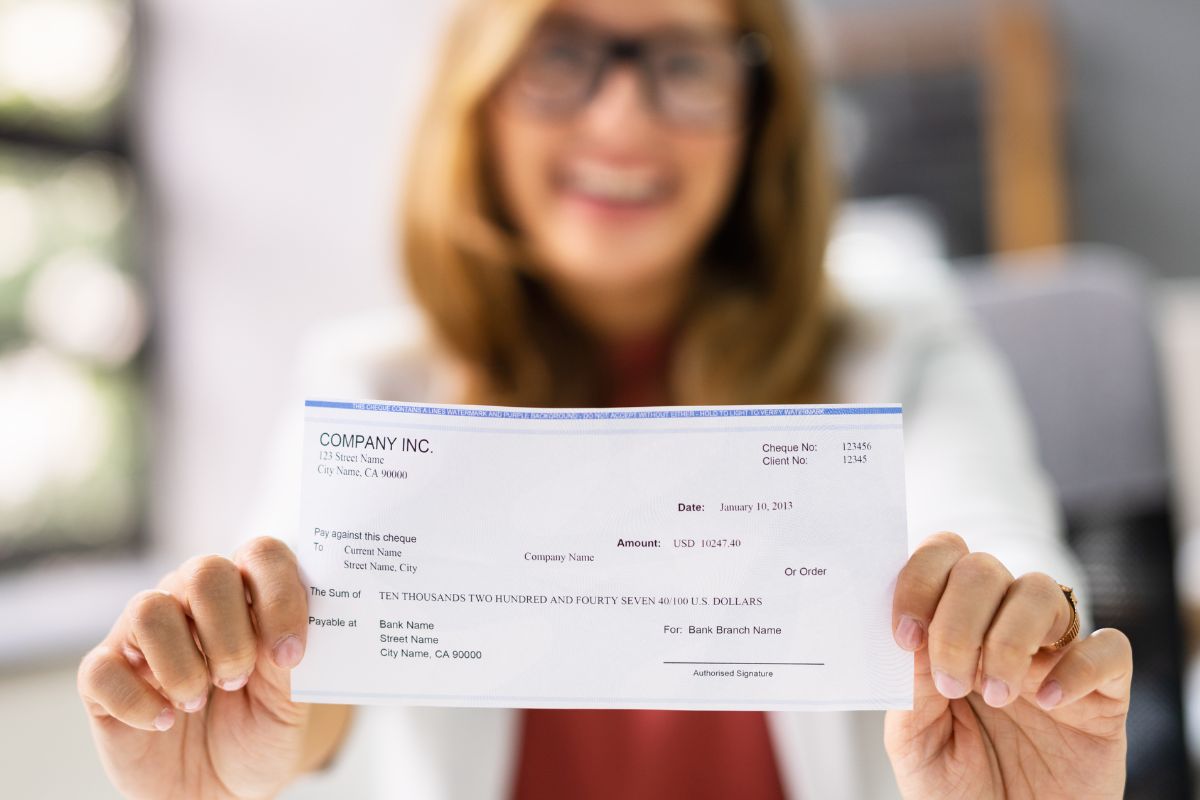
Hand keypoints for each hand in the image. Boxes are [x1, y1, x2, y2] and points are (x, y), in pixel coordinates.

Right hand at [78, 537, 314, 799]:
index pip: (263, 554)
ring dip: (183, 666)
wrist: (220, 789)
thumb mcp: (289, 704)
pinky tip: (164, 721)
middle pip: (205, 571)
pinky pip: (104, 669)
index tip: (289, 655)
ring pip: (149, 609)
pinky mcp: (103, 675)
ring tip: (197, 701)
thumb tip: (283, 634)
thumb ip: (287, 662)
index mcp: (246, 594)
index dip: (280, 597)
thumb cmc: (259, 732)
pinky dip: (139, 702)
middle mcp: (192, 600)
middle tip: (237, 680)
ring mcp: (144, 634)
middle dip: (230, 634)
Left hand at [884, 532, 1131, 799]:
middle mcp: (999, 630)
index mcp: (947, 630)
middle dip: (959, 618)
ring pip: (1043, 591)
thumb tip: (915, 633)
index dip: (919, 579)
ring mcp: (1052, 656)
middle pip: (984, 569)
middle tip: (952, 681)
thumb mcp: (914, 741)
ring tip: (997, 697)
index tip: (904, 633)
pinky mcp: (1104, 692)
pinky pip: (1109, 648)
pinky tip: (1049, 703)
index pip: (940, 559)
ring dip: (1010, 639)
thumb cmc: (954, 789)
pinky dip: (1078, 667)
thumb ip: (910, 686)